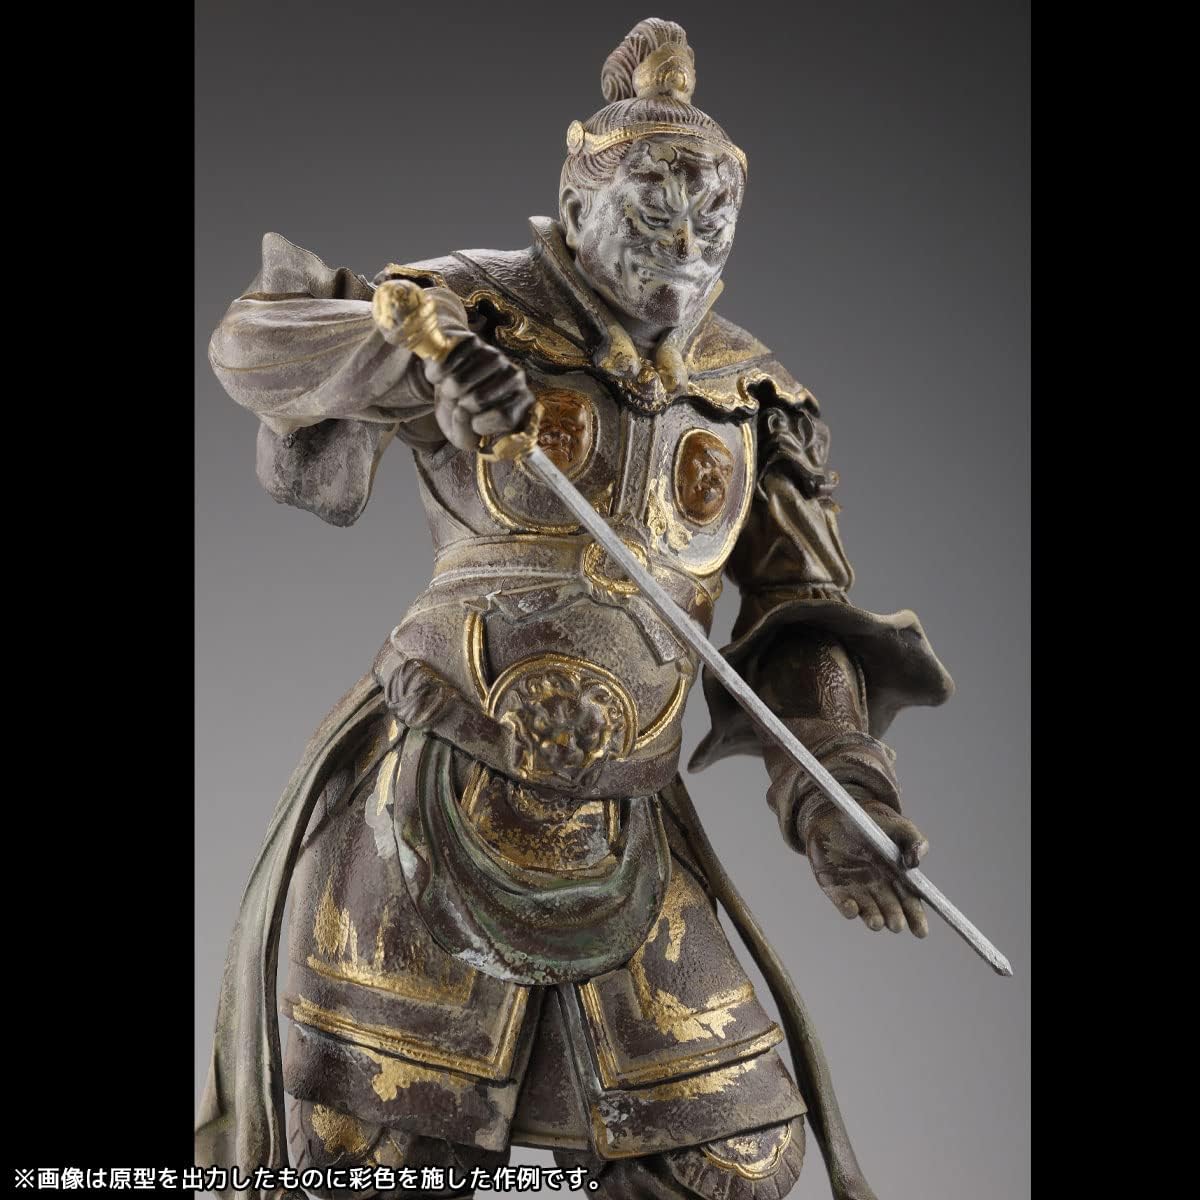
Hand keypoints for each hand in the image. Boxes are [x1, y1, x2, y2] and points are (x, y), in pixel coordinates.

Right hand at [423, 335, 535, 451]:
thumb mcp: (462, 433)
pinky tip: (441, 376)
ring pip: (461, 381)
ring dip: (446, 390)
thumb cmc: (460, 409)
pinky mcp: (474, 341)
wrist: (447, 376)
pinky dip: (437, 375)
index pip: (505, 417)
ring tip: (450, 391)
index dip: (482, 425)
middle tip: (458, 404)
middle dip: (458, 407)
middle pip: (478, 400)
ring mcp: (496, 357)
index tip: (474, 425)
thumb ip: (465, 436)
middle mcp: (515, 378)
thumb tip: (462, 413)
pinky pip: (448, 364)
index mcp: (520, 404)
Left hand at [804, 799, 929, 936]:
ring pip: (867, 910)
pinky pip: (841, 901)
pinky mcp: (834, 886)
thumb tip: (915, 863)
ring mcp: (856, 888)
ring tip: (877, 922)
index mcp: (897, 877)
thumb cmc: (873, 821)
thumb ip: (914, 840)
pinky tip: (852, 908)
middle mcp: (878, 887)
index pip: (910, 902)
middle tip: (896, 924)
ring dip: (872, 918)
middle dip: (894, 918)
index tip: (921, 932)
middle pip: (890, 909)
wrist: (837, 811)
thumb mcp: (898, 826)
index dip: (916, 917)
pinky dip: (847, 908)